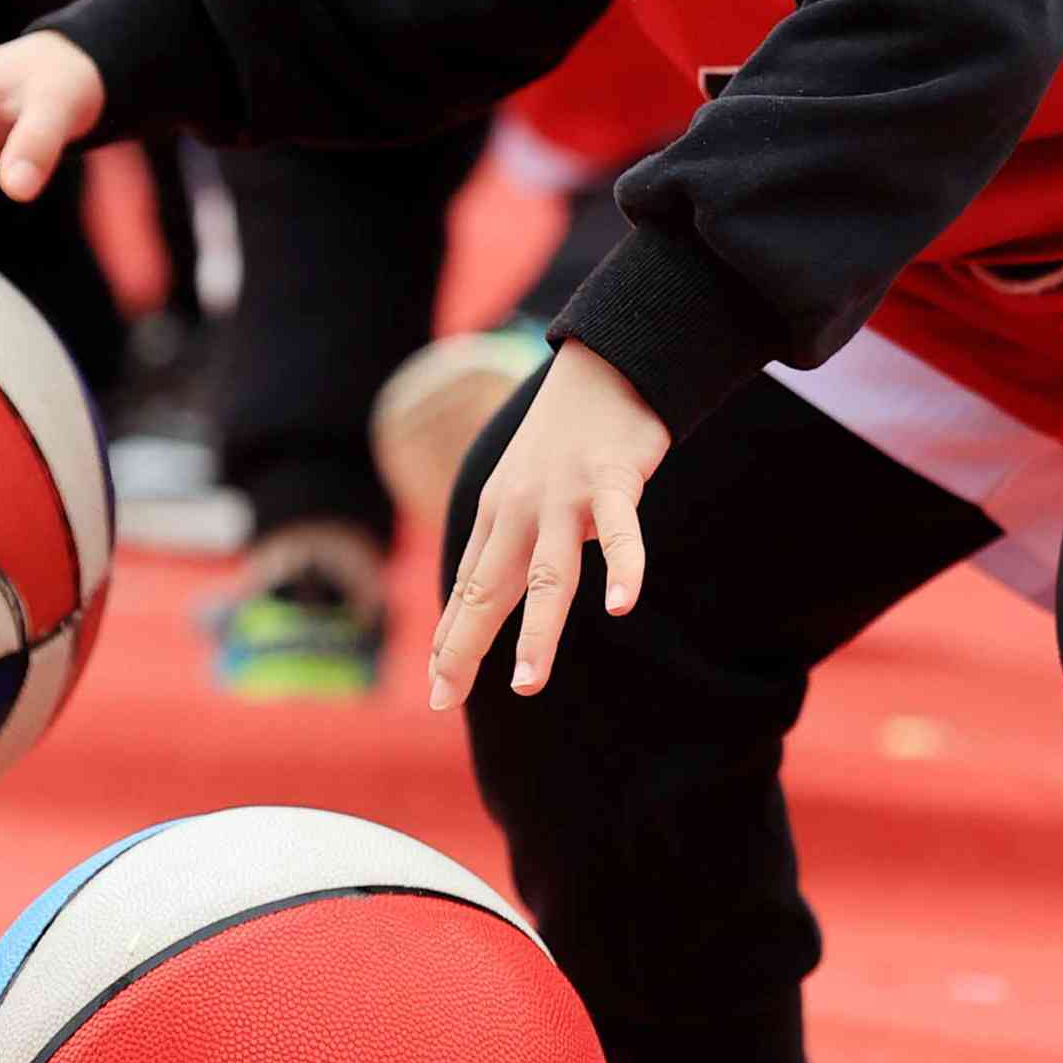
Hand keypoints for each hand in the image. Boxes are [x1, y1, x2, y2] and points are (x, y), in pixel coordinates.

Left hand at [428, 345, 669, 712]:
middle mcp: (521, 507)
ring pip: (547, 573)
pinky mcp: (612, 479)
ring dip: (536, 630)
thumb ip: (509, 544)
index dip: (452, 639)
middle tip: (447, 698)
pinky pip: (620, 530)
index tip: (439, 691)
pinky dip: (623, 567)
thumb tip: (483, 600)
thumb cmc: (564, 437)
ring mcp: (565, 494)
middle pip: (489, 587)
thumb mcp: (523, 491)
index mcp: (498, 513)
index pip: (468, 587)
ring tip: (526, 682)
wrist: (604, 363)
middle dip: (467, 646)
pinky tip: (621, 605)